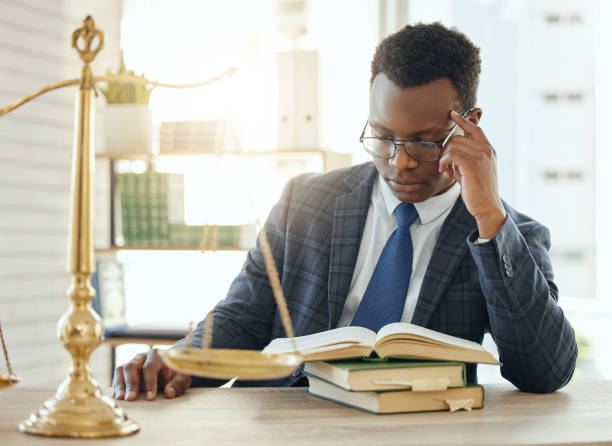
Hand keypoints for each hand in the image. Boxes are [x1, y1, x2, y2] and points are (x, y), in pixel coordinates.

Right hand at [112, 348, 191, 400]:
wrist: (170, 366)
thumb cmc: (176, 371)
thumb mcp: (182, 377)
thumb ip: (178, 384)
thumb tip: (169, 392)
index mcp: (157, 355)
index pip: (150, 367)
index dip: (149, 382)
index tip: (150, 397)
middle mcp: (142, 357)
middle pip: (131, 366)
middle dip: (130, 383)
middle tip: (130, 398)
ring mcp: (133, 362)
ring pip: (121, 369)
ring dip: (120, 385)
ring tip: (121, 398)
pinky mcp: (126, 370)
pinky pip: (118, 376)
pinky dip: (116, 386)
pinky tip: (117, 397)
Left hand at [439, 110, 505, 238]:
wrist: (487, 206)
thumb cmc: (477, 191)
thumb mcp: (471, 171)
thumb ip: (464, 159)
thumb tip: (449, 153)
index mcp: (488, 149)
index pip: (475, 129)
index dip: (463, 120)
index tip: (452, 114)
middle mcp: (486, 150)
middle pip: (458, 137)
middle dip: (447, 149)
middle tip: (444, 164)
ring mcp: (481, 155)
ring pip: (454, 145)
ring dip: (444, 157)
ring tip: (445, 170)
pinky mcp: (472, 164)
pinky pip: (452, 154)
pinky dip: (444, 162)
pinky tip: (445, 171)